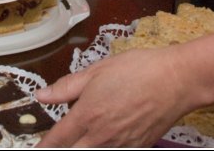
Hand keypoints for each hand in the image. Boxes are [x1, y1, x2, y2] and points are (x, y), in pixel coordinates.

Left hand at [35, 49, 189, 146]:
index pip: (56, 140)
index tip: (36, 149)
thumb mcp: (98, 70)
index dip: (43, 147)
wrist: (177, 80)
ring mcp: (121, 145)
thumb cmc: (138, 70)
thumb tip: (42, 96)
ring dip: (83, 148)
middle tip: (58, 143)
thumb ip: (67, 87)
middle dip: (62, 150)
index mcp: (87, 115)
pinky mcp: (137, 148)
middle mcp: (101, 136)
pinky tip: (105, 139)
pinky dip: (105, 149)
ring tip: (82, 139)